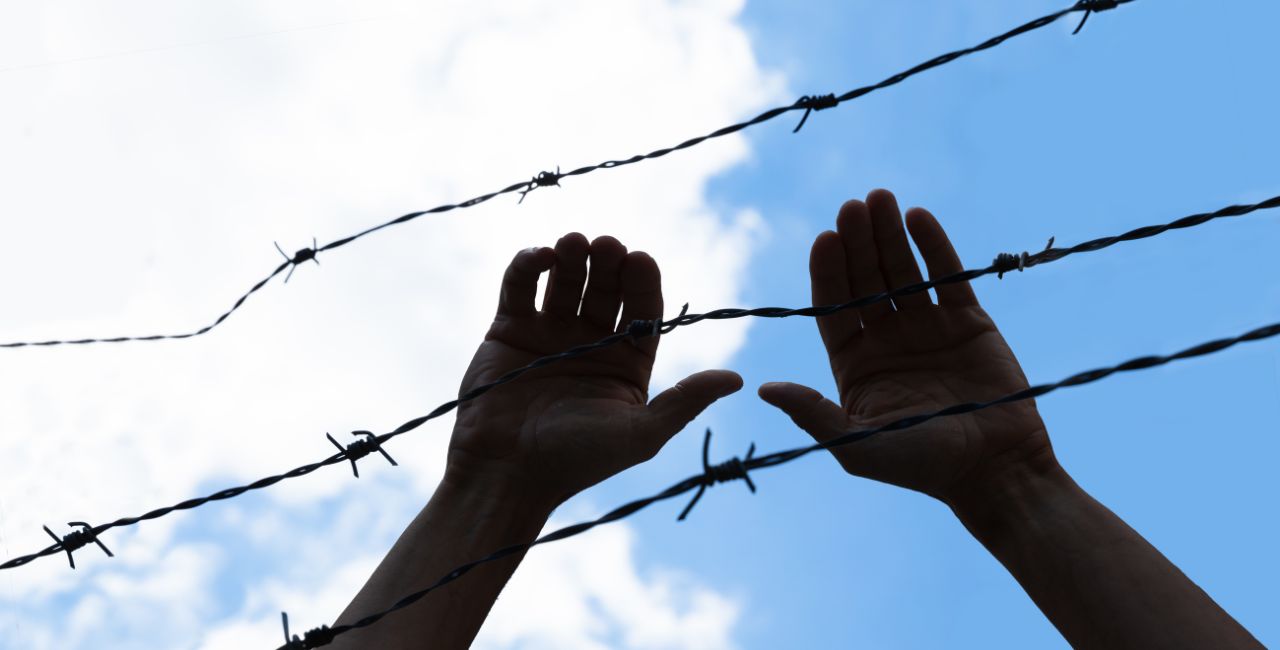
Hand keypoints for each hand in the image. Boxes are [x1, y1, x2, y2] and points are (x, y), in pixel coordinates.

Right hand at [446, 233, 741, 508]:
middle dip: (608, 263)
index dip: (643, 281)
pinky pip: (520, 287)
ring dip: (571, 257)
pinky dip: (529, 265)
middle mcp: (591, 342)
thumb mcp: (640, 434)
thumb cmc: (576, 460)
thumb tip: (738, 379)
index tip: (640, 259)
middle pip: (606, 288)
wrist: (506, 473)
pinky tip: (541, 256)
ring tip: (573, 242)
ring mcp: (549, 333)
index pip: (643, 309)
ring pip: (565, 280)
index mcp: (627, 362)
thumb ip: (686, 401)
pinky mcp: (509, 330)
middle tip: (607, 245)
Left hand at [758, 190, 1054, 501]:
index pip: (832, 307)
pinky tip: (917, 217)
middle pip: (864, 279)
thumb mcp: (857, 446)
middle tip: (851, 207)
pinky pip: (947, 276)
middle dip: (857, 243)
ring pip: (902, 270)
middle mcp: (886, 339)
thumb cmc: (922, 466)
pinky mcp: (967, 321)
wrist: (996, 470)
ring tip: (880, 198)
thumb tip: (763, 389)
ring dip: (889, 234)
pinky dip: (934, 246)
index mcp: (854, 364)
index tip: (824, 239)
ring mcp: (926, 327)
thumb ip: (813, 415)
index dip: (828, 272)